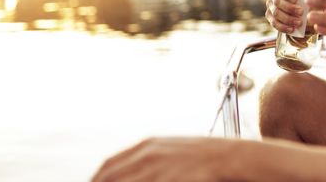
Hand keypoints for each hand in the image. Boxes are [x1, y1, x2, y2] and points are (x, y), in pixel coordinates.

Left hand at [92, 137, 229, 181]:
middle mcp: (148, 156)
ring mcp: (157, 169)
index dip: (96, 180)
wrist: (228, 156)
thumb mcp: (171, 150)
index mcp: (147, 146)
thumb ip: (149, 159)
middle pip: (109, 178)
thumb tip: (131, 171)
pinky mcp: (167, 180)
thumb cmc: (203, 155)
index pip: (108, 167)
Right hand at [265, 0, 301, 32]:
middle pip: (277, 1)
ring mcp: (270, 6)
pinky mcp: (270, 17)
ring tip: (299, 22)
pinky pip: (274, 23)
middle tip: (301, 12)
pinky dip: (283, 27)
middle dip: (289, 8)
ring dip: (287, 19)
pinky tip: (291, 29)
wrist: (301, 9)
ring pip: (275, 13)